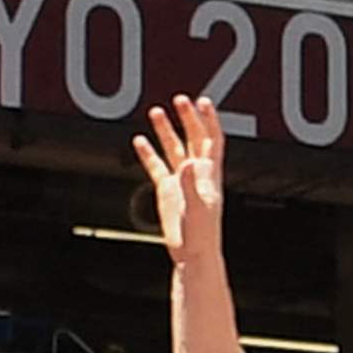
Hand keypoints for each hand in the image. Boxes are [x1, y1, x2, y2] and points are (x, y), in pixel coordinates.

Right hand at [130, 97, 228, 269]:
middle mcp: (196, 172)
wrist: (192, 253)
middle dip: (187, 118)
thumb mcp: (200, 208)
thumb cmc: (203, 234)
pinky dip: (148, 153)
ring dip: (166, 130)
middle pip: (193, 137)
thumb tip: (187, 164)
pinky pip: (156, 166)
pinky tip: (140, 140)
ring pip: (173, 148)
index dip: (209, 120)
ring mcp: (181, 180)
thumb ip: (193, 185)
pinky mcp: (167, 190)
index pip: (213, 139)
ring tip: (156, 111)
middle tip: (179, 99)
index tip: (203, 101)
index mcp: (210, 174)